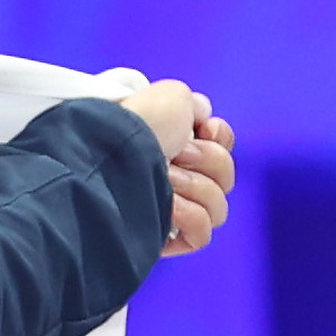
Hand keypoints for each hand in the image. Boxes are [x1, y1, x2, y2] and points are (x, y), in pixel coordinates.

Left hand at [118, 79, 236, 256]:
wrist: (110, 156)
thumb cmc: (135, 125)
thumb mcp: (174, 97)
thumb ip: (196, 108)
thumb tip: (203, 121)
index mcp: (176, 148)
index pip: (223, 150)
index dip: (218, 139)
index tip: (201, 131)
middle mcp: (174, 179)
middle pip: (225, 178)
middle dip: (204, 160)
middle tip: (172, 154)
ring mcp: (171, 211)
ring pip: (217, 207)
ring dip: (194, 186)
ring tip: (161, 177)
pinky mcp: (166, 238)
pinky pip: (202, 233)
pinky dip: (190, 216)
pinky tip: (168, 208)